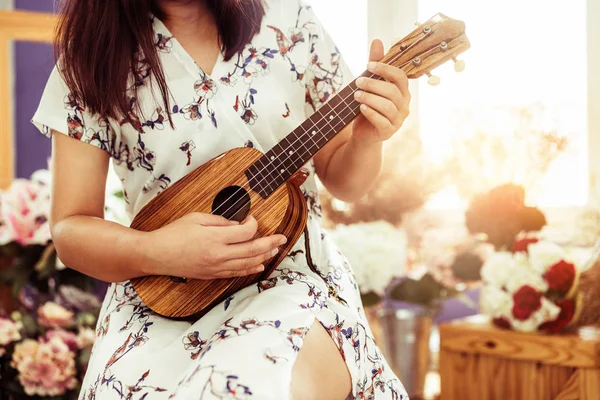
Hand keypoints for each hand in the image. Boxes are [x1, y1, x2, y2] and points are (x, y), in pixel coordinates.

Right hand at [142, 213, 286, 278]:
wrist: (156, 255)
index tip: (252, 218)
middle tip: (282, 238)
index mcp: (215, 238)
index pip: (245, 232)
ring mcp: (216, 267)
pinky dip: (250, 269)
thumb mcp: (196, 218)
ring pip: (247, 264)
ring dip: (265, 256)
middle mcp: (218, 255)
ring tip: (276, 250)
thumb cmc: (173, 233)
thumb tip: (237, 224)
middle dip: (270, 243)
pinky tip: (260, 265)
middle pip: (252, 250)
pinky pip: (236, 273)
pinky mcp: (212, 275)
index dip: (254, 224)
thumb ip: (219, 221)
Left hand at [352, 39, 410, 143]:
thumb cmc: (369, 105)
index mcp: (402, 91)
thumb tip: (377, 40)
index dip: (385, 69)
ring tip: (356, 95)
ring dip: (370, 98)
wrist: (364, 132)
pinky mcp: (389, 131)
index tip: (368, 66)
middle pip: (392, 91)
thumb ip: (375, 64)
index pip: (400, 76)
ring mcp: (398, 120)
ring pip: (387, 106)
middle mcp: (404, 105)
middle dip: (373, 84)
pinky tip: (361, 108)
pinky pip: (382, 121)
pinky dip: (371, 113)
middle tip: (357, 82)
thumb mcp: (371, 84)